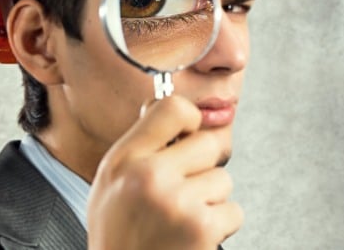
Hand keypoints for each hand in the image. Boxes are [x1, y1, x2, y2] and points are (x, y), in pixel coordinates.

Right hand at [87, 95, 242, 249]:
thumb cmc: (118, 235)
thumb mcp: (110, 183)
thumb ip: (138, 146)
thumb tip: (165, 107)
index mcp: (125, 159)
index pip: (173, 107)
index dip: (189, 119)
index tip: (188, 133)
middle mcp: (150, 176)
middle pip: (207, 144)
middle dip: (202, 166)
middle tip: (183, 189)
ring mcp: (178, 203)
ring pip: (223, 180)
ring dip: (211, 200)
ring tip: (181, 220)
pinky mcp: (203, 229)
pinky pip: (233, 211)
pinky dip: (220, 226)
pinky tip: (193, 237)